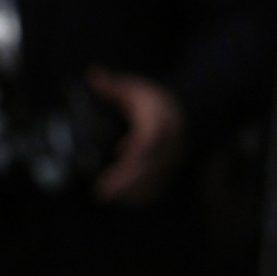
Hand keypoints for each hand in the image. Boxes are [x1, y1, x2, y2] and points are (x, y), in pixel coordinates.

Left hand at [88, 67, 185, 205]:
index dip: (134, 151)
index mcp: (161, 122)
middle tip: (101, 192)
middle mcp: (170, 144)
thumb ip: (113, 86)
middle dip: (126, 181)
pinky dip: (140, 197)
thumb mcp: (134, 90)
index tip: (116, 156)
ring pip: (155, 182)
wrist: (184, 114)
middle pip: (150, 166)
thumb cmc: (153, 103)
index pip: (150, 139)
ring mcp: (172, 161)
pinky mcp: (169, 173)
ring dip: (131, 193)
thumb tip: (92, 74)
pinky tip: (122, 201)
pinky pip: (157, 189)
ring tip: (105, 198)